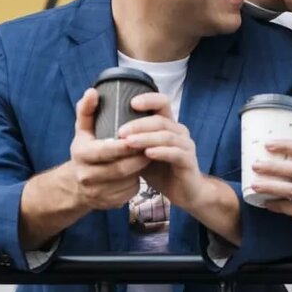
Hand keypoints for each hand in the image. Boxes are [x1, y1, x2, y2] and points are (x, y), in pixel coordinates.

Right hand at [69, 88, 148, 209]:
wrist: (75, 185)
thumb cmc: (86, 150)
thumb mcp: (83, 130)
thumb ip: (87, 110)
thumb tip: (93, 91)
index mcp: (81, 154)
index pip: (106, 150)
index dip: (125, 145)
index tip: (139, 136)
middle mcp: (86, 176)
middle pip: (120, 168)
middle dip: (138, 158)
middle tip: (152, 146)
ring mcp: (97, 193)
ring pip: (127, 181)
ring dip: (140, 169)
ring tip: (149, 156)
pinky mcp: (108, 203)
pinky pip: (129, 192)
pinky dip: (137, 182)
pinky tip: (139, 173)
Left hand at [118, 93, 206, 213]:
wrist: (184, 192)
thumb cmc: (160, 170)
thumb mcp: (141, 154)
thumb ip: (130, 142)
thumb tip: (103, 134)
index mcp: (168, 125)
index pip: (162, 103)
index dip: (149, 99)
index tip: (131, 102)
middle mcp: (179, 131)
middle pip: (160, 120)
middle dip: (139, 124)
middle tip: (120, 131)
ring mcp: (186, 145)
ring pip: (167, 136)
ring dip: (146, 138)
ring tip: (129, 143)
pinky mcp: (188, 161)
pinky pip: (175, 153)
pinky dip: (161, 152)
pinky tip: (147, 154)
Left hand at [251, 141, 291, 239]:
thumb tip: (271, 159)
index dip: (285, 145)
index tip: (267, 145)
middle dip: (273, 166)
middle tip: (255, 165)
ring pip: (291, 189)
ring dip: (271, 187)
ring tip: (255, 186)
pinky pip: (291, 208)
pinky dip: (277, 205)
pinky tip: (266, 204)